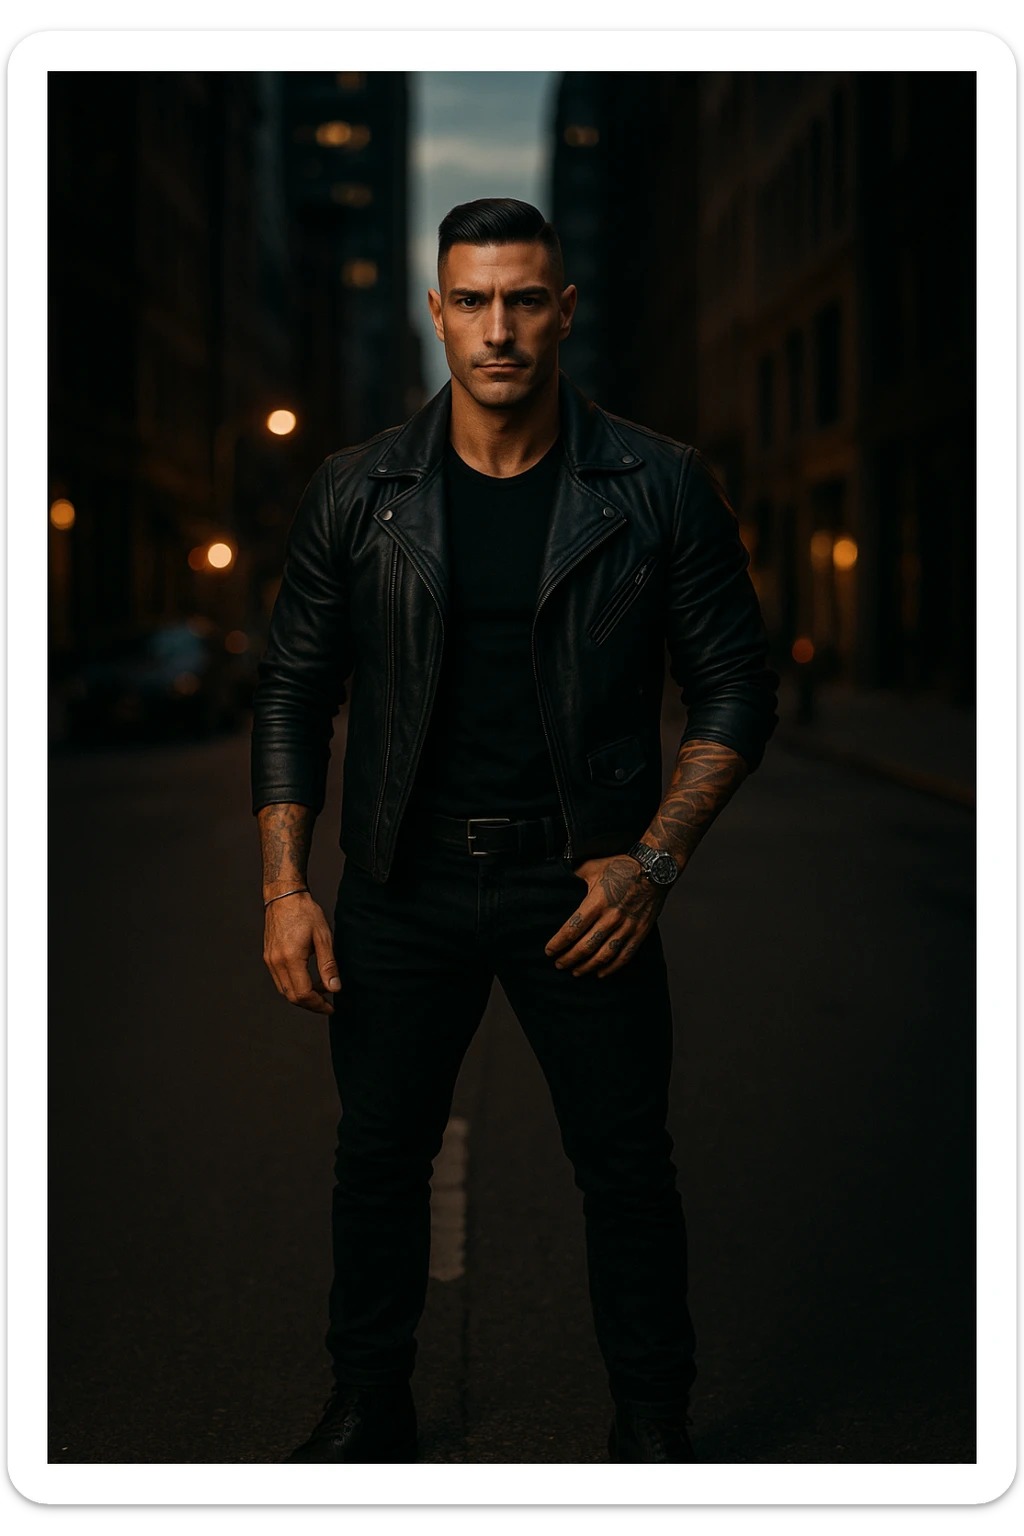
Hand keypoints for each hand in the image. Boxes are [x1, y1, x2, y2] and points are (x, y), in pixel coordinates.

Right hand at [263, 892, 340, 1014]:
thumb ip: (328, 965)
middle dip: (311, 1005)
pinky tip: (308, 979)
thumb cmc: (305, 913)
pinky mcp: (268, 957)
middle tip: (328, 1003)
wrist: (284, 897)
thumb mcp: (323, 937)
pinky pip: (280, 980)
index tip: (331, 1007)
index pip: (303, 994)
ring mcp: (269, 960)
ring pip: (285, 990)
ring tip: (321, 989)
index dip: (318, 1004)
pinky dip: (294, 986)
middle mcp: (276, 962)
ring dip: (302, 996)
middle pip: (292, 996)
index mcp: (290, 958)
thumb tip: (334, 988)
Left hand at [544, 854, 668, 978]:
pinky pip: (625, 956)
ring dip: (588, 966)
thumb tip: (559, 877)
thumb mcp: (593, 867)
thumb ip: (574, 875)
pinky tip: (601, 973)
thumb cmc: (622, 866)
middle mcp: (611, 917)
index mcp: (596, 902)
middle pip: (585, 946)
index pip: (572, 929)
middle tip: (559, 964)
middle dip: (569, 959)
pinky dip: (612, 967)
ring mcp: (627, 927)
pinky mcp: (640, 932)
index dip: (558, 943)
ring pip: (604, 955)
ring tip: (576, 972)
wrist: (654, 869)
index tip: (549, 951)